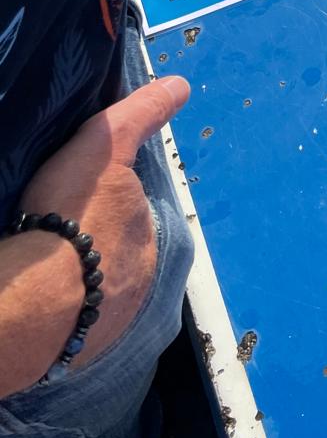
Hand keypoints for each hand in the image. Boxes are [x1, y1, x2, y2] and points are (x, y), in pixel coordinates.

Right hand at [19, 77, 189, 366]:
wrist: (35, 296)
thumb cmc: (69, 215)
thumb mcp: (103, 148)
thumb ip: (139, 116)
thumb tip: (180, 86)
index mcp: (147, 237)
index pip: (127, 216)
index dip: (100, 207)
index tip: (72, 206)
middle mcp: (139, 283)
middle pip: (111, 255)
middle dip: (89, 247)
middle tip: (50, 235)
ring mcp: (108, 321)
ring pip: (92, 293)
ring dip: (73, 283)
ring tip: (39, 269)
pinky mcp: (76, 351)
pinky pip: (69, 327)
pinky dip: (56, 315)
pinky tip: (35, 300)